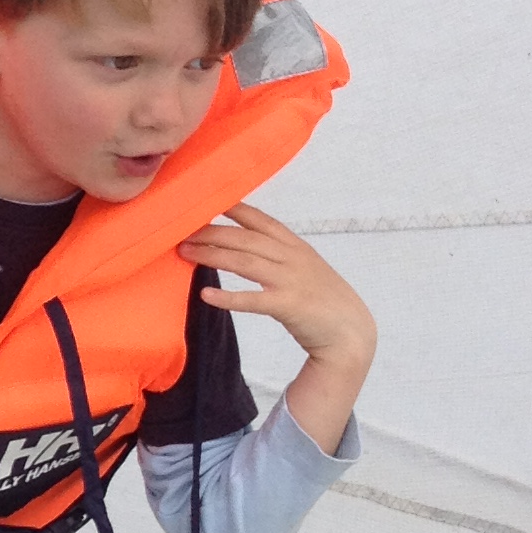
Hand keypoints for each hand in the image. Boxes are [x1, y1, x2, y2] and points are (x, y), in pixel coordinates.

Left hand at [178, 201, 375, 454]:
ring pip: (245, 262)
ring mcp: (292, 280)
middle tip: (180, 232)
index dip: (233, 209)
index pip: (260, 220)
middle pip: (245, 239)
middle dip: (211, 233)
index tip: (204, 200)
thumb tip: (241, 247)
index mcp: (295, 246)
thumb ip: (275, 256)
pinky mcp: (290, 306)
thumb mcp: (302, 268)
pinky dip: (229, 297)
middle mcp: (293, 257)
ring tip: (185, 254)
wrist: (351, 332)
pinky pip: (254, 299)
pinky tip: (207, 296)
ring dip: (212, 256)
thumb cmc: (322, 300)